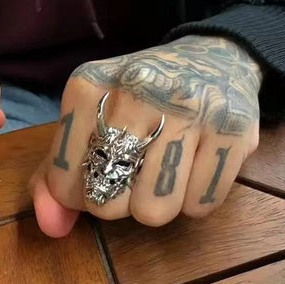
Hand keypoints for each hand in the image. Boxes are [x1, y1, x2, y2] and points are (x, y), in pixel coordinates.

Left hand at [30, 36, 261, 236]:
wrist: (214, 57)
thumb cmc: (143, 92)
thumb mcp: (92, 116)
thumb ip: (59, 170)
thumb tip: (52, 226)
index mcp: (89, 84)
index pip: (64, 180)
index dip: (82, 191)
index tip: (101, 168)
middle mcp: (137, 88)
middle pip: (107, 202)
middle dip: (120, 199)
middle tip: (137, 166)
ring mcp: (188, 106)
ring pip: (154, 211)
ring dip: (159, 201)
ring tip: (167, 165)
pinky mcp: (233, 128)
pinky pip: (200, 205)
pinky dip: (195, 197)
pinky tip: (197, 162)